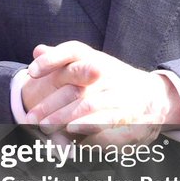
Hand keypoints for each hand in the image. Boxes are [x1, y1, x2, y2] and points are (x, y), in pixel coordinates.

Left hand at [21, 41, 179, 145]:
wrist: (150, 94)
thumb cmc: (108, 80)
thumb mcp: (87, 64)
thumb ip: (61, 59)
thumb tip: (37, 51)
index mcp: (94, 57)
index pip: (73, 50)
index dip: (52, 59)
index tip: (31, 73)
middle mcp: (107, 71)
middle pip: (75, 84)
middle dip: (50, 102)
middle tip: (30, 117)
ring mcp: (118, 91)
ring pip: (88, 103)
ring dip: (64, 117)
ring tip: (44, 128)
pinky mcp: (127, 111)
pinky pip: (107, 118)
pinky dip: (88, 124)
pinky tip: (71, 130)